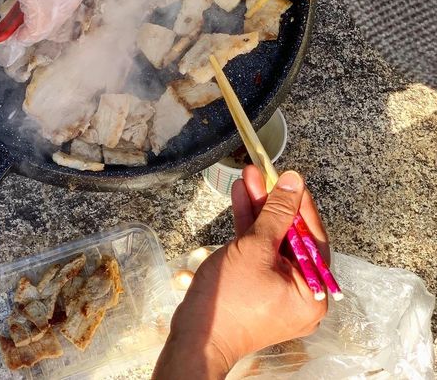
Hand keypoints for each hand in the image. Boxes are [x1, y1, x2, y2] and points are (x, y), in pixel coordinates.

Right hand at [153, 169, 327, 378]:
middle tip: (262, 173)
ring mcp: (277, 290)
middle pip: (290, 237)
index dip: (299, 204)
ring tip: (246, 177)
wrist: (197, 337)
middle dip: (273, 202)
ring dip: (258, 209)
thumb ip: (277, 214)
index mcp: (313, 291)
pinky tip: (240, 198)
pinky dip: (249, 228)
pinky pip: (258, 253)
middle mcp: (300, 293)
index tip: (290, 178)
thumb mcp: (257, 248)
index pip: (313, 237)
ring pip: (271, 241)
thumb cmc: (230, 298)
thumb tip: (295, 183)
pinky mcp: (256, 287)